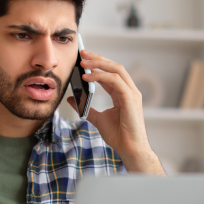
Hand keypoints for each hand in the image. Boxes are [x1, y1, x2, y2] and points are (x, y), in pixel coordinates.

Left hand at [67, 50, 164, 174]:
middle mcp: (129, 91)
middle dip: (98, 58)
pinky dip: (101, 77)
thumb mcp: (97, 119)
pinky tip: (88, 77)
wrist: (129, 149)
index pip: (110, 73)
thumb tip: (71, 99)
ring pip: (116, 69)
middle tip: (82, 54)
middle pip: (114, 67)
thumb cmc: (119, 136)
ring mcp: (131, 94)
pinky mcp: (130, 98)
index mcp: (123, 94)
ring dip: (99, 64)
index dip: (98, 64)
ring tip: (83, 63)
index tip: (83, 59)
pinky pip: (115, 81)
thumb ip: (86, 108)